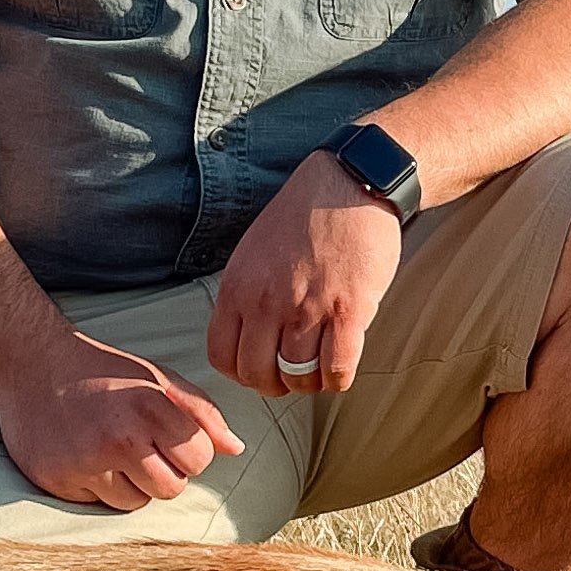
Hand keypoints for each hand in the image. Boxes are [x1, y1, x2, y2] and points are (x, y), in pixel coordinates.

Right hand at [0, 327, 246, 510]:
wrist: (33, 366)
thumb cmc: (104, 373)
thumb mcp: (157, 378)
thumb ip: (202, 412)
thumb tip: (236, 449)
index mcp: (150, 408)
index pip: (199, 459)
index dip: (189, 450)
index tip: (169, 436)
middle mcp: (119, 438)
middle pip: (172, 489)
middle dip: (165, 473)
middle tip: (141, 447)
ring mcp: (87, 463)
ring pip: (136, 503)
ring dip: (132, 484)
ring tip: (112, 452)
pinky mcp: (59, 481)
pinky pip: (100, 504)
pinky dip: (100, 488)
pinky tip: (88, 458)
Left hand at [208, 152, 405, 394]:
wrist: (348, 185)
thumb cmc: (303, 217)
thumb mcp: (253, 251)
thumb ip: (245, 293)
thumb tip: (246, 335)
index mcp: (238, 287)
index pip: (222, 356)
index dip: (240, 373)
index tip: (259, 369)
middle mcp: (267, 302)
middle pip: (258, 374)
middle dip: (274, 384)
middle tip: (290, 377)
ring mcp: (307, 309)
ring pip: (298, 377)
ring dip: (309, 383)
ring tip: (318, 371)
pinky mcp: (348, 311)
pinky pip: (336, 369)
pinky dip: (337, 380)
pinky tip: (340, 371)